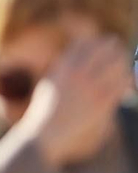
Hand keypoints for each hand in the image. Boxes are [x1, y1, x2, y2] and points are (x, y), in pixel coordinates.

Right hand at [18, 35, 134, 167]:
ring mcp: (92, 90)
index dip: (96, 40)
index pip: (86, 43)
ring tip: (124, 62)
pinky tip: (126, 79)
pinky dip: (126, 79)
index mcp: (64, 67)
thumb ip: (63, 65)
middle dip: (114, 47)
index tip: (102, 42)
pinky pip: (122, 85)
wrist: (48, 132)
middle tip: (118, 48)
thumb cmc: (46, 107)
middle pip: (106, 50)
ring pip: (118, 66)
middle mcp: (79, 75)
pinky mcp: (103, 104)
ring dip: (123, 61)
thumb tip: (77, 52)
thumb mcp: (50, 80)